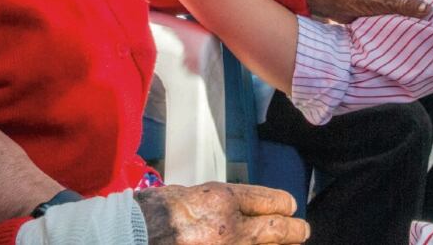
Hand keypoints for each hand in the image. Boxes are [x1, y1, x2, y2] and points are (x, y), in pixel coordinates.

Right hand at [136, 183, 309, 243]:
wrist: (130, 236)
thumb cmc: (151, 212)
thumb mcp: (189, 193)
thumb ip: (217, 202)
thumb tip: (238, 208)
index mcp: (221, 201)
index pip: (267, 201)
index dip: (282, 204)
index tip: (289, 206)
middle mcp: (230, 230)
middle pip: (276, 231)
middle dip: (294, 232)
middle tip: (302, 231)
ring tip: (289, 242)